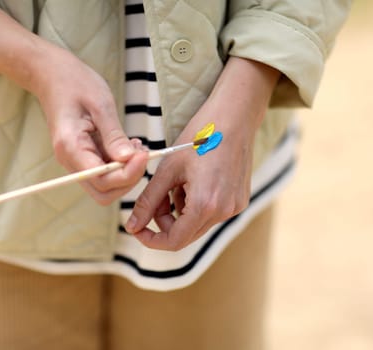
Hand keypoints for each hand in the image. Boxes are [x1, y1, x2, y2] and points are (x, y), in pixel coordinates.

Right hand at [0, 0, 147, 205]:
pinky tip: (129, 146)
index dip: (128, 174)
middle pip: (104, 192)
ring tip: (136, 147)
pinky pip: (104, 172)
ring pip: (105, 185)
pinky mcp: (83, 156)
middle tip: (142, 154)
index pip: (102, 180)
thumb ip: (114, 135)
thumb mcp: (101, 104)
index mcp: (71, 148)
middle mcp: (70, 161)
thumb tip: (128, 160)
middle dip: (128, 179)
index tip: (144, 154)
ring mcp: (76, 160)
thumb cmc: (75, 83)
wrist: (52, 74)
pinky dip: (121, 165)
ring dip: (126, 172)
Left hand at [125, 57, 279, 249]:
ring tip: (178, 181)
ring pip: (197, 224)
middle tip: (155, 196)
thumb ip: (148, 200)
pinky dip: (196, 204)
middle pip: (185, 234)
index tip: (137, 229)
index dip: (151, 240)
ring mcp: (235, 207)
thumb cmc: (200, 136)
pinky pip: (211, 213)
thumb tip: (132, 226)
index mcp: (206, 204)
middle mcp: (224, 211)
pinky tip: (195, 180)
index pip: (174, 241)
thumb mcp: (168, 168)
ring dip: (180, 211)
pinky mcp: (240, 200)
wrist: (235, 116)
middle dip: (164, 220)